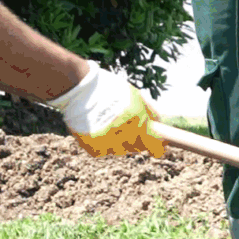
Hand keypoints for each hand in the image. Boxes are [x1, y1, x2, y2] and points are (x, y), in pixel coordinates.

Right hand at [49, 64, 168, 157]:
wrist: (80, 89)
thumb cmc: (110, 89)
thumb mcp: (135, 94)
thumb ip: (150, 111)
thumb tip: (159, 123)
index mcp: (138, 123)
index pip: (153, 144)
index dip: (157, 147)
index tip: (159, 148)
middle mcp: (125, 136)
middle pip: (136, 147)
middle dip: (137, 140)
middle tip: (129, 126)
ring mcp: (108, 144)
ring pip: (120, 149)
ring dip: (120, 141)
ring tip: (111, 124)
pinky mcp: (94, 147)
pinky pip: (103, 150)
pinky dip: (103, 143)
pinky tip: (99, 129)